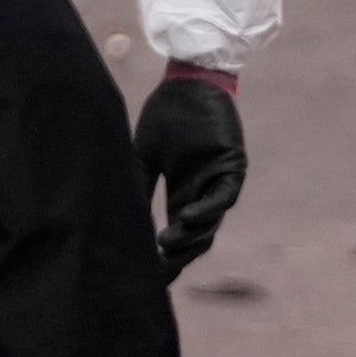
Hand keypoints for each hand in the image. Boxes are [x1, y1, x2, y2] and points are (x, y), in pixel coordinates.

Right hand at [136, 65, 247, 276]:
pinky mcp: (232, 168)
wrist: (187, 82)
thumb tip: (123, 221)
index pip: (176, 235)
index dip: (165, 256)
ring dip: (189, 237)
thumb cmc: (166, 116)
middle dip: (177, 257)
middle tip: (158, 270)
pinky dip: (206, 210)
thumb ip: (138, 186)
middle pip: (195, 238)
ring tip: (166, 246)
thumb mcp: (144, 157)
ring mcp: (219, 183)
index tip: (148, 274)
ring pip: (210, 223)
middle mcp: (202, 195)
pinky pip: (223, 197)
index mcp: (182, 194)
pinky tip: (186, 218)